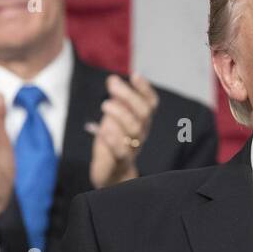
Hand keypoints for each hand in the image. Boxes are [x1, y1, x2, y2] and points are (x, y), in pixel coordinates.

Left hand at [88, 72, 159, 189]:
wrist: (112, 176)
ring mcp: (132, 148)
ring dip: (120, 113)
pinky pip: (121, 150)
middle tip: (112, 85)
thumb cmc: (113, 144)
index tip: (134, 75)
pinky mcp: (120, 162)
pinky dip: (112, 138)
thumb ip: (116, 102)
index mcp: (142, 121)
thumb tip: (113, 80)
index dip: (145, 89)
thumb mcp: (115, 120)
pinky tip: (102, 128)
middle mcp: (141, 133)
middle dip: (129, 96)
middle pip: (143, 113)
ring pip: (134, 129)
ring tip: (105, 105)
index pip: (150, 103)